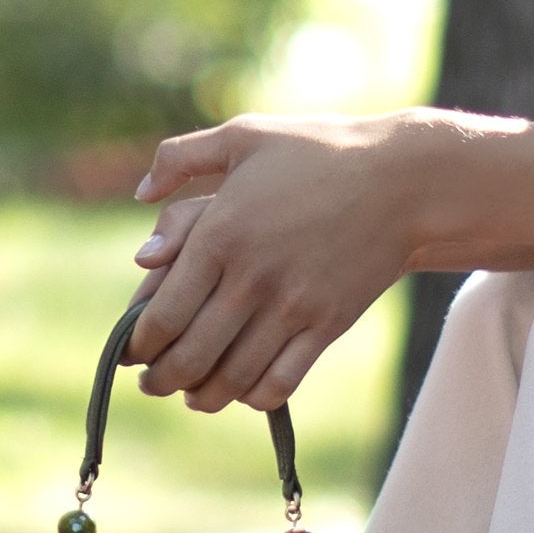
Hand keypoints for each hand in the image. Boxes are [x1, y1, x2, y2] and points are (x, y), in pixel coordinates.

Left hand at [126, 112, 426, 412]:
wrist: (401, 181)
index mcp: (220, 232)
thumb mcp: (244, 135)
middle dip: (162, 380)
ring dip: (204, 397)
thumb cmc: (318, 151)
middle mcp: (252, 277)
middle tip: (153, 385)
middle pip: (191, 356)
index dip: (139, 344)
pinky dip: (255, 397)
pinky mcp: (326, 326)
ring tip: (193, 397)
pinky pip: (281, 382)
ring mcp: (292, 307)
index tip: (132, 352)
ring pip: (233, 378)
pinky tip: (245, 392)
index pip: (163, 313)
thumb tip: (141, 196)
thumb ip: (181, 157)